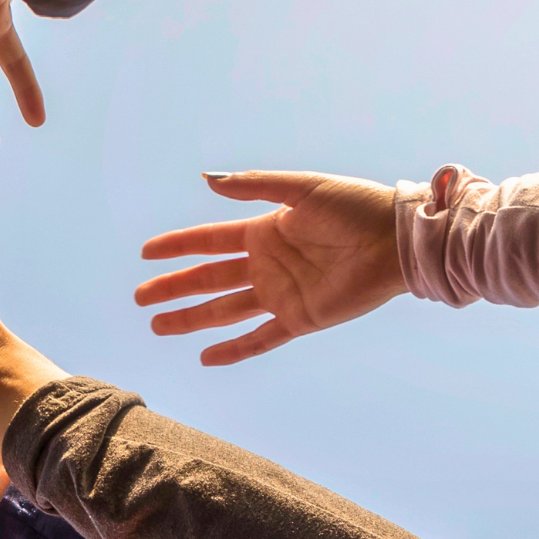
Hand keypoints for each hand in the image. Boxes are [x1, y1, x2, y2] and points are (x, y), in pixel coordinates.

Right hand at [134, 171, 405, 365]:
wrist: (397, 241)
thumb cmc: (356, 206)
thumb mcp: (302, 188)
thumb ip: (254, 186)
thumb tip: (207, 180)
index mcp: (264, 231)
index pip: (208, 241)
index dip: (177, 246)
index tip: (145, 252)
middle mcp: (267, 265)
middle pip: (208, 280)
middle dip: (173, 288)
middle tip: (140, 298)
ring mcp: (281, 294)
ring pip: (224, 311)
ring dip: (191, 319)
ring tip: (157, 326)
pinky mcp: (301, 319)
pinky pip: (260, 339)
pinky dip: (234, 350)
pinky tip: (205, 358)